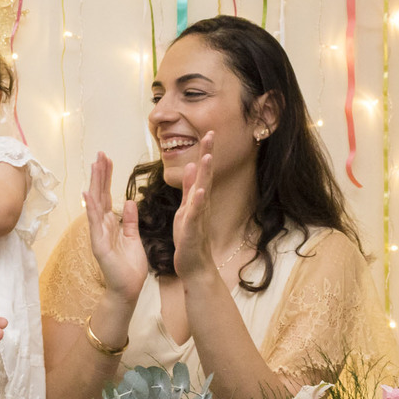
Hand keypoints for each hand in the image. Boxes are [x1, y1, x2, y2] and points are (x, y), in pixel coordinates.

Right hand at [84, 153, 148, 302]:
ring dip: (95, 184)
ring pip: (96, 204)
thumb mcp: (133, 238)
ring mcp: (98, 235)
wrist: (128, 289)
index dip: (107, 177)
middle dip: (100, 174)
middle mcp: (102, 226)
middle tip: (100, 153)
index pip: (107, 195)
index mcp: (111, 224)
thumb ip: (130, 220)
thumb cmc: (130, 267)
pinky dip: (92, 209)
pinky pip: (95, 224)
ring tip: (95, 165)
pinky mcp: (99, 245)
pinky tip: (89, 194)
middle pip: (100, 195)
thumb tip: (129, 201)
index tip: (107, 159)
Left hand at [171, 131, 215, 277]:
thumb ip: (190, 188)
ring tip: (207, 157)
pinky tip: (200, 192)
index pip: (201, 172)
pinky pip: (195, 215)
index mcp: (196, 200)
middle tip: (211, 134)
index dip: (205, 152)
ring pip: (202, 193)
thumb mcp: (187, 208)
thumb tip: (195, 165)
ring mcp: (198, 217)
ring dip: (205, 175)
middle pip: (205, 176)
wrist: (194, 266)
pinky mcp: (193, 231)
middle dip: (208, 154)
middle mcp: (200, 206)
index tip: (208, 132)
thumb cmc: (190, 238)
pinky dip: (198, 203)